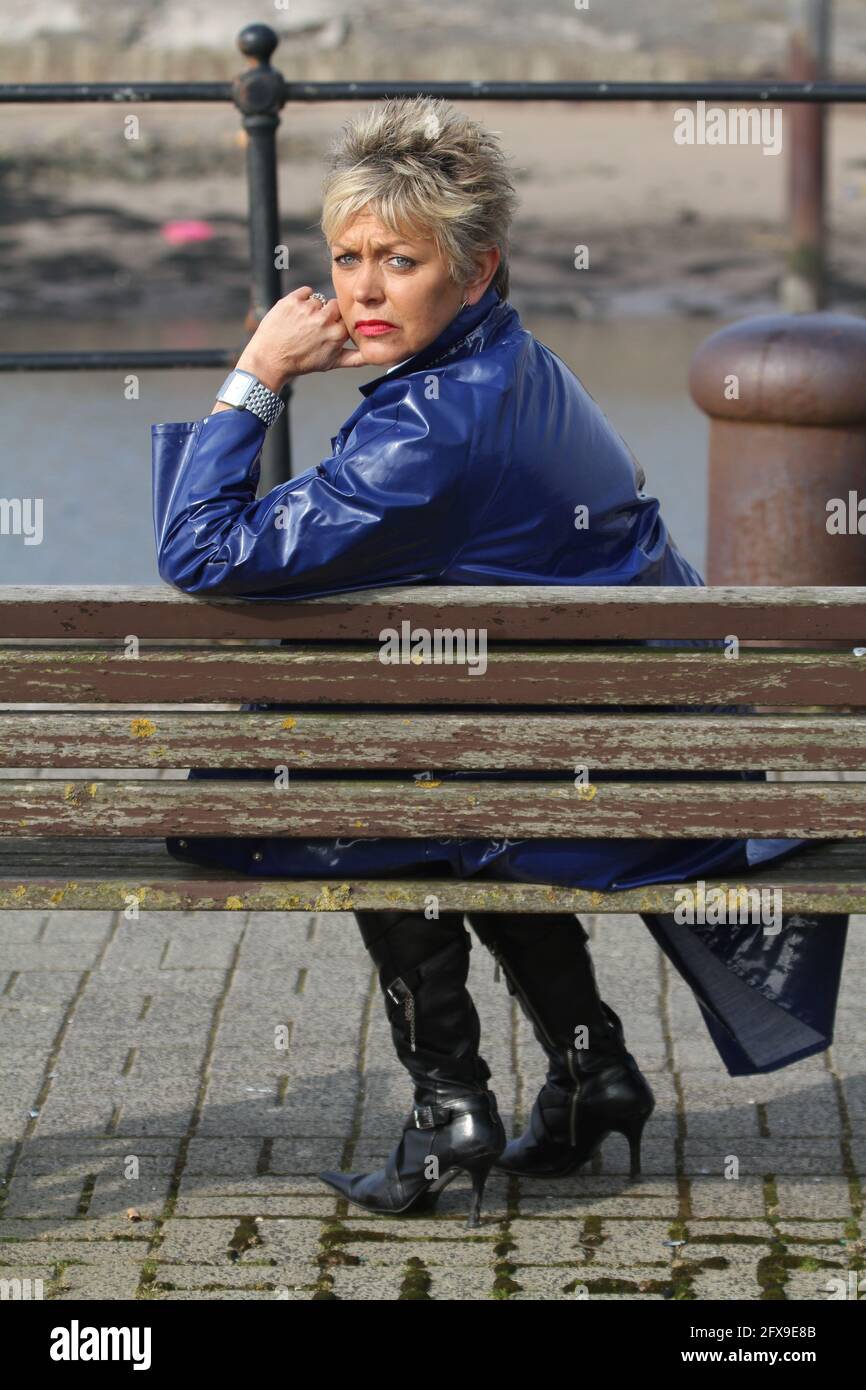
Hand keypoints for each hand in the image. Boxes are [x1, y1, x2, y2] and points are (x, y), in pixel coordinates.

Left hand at [235, 286, 365, 389]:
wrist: (271, 359)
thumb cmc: (302, 363)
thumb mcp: (331, 363)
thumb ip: (356, 358)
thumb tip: (374, 357)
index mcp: (337, 334)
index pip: (347, 316)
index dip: (339, 321)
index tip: (330, 328)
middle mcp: (324, 319)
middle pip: (335, 304)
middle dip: (327, 313)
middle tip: (315, 326)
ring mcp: (307, 309)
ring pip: (319, 299)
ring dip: (312, 309)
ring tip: (301, 325)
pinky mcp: (292, 300)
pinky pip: (305, 291)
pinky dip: (301, 299)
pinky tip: (295, 315)